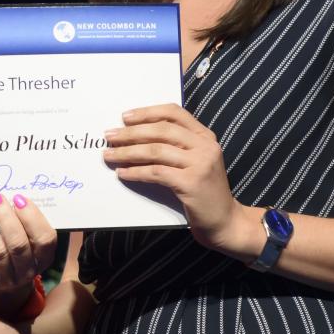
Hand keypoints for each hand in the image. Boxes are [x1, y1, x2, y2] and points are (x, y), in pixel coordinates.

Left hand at [0, 191, 55, 295]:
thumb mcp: (26, 241)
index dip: (33, 218)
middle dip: (6, 218)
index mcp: (44, 256)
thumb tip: (7, 195)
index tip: (19, 199)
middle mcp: (28, 269)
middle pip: (19, 244)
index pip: (45, 238)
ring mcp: (7, 278)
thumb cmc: (13, 252)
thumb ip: (22, 222)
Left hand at [103, 103, 241, 251]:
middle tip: (110, 136)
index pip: (174, 113)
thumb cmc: (203, 192)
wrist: (225, 221)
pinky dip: (135, 172)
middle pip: (162, 130)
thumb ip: (176, 147)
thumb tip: (136, 137)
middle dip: (131, 132)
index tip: (125, 117)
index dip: (147, 112)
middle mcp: (205, 147)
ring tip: (109, 154)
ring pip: (156, 150)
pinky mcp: (191, 183)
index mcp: (206, 137)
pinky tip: (122, 173)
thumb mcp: (196, 163)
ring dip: (128, 152)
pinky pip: (156, 172)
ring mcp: (200, 164)